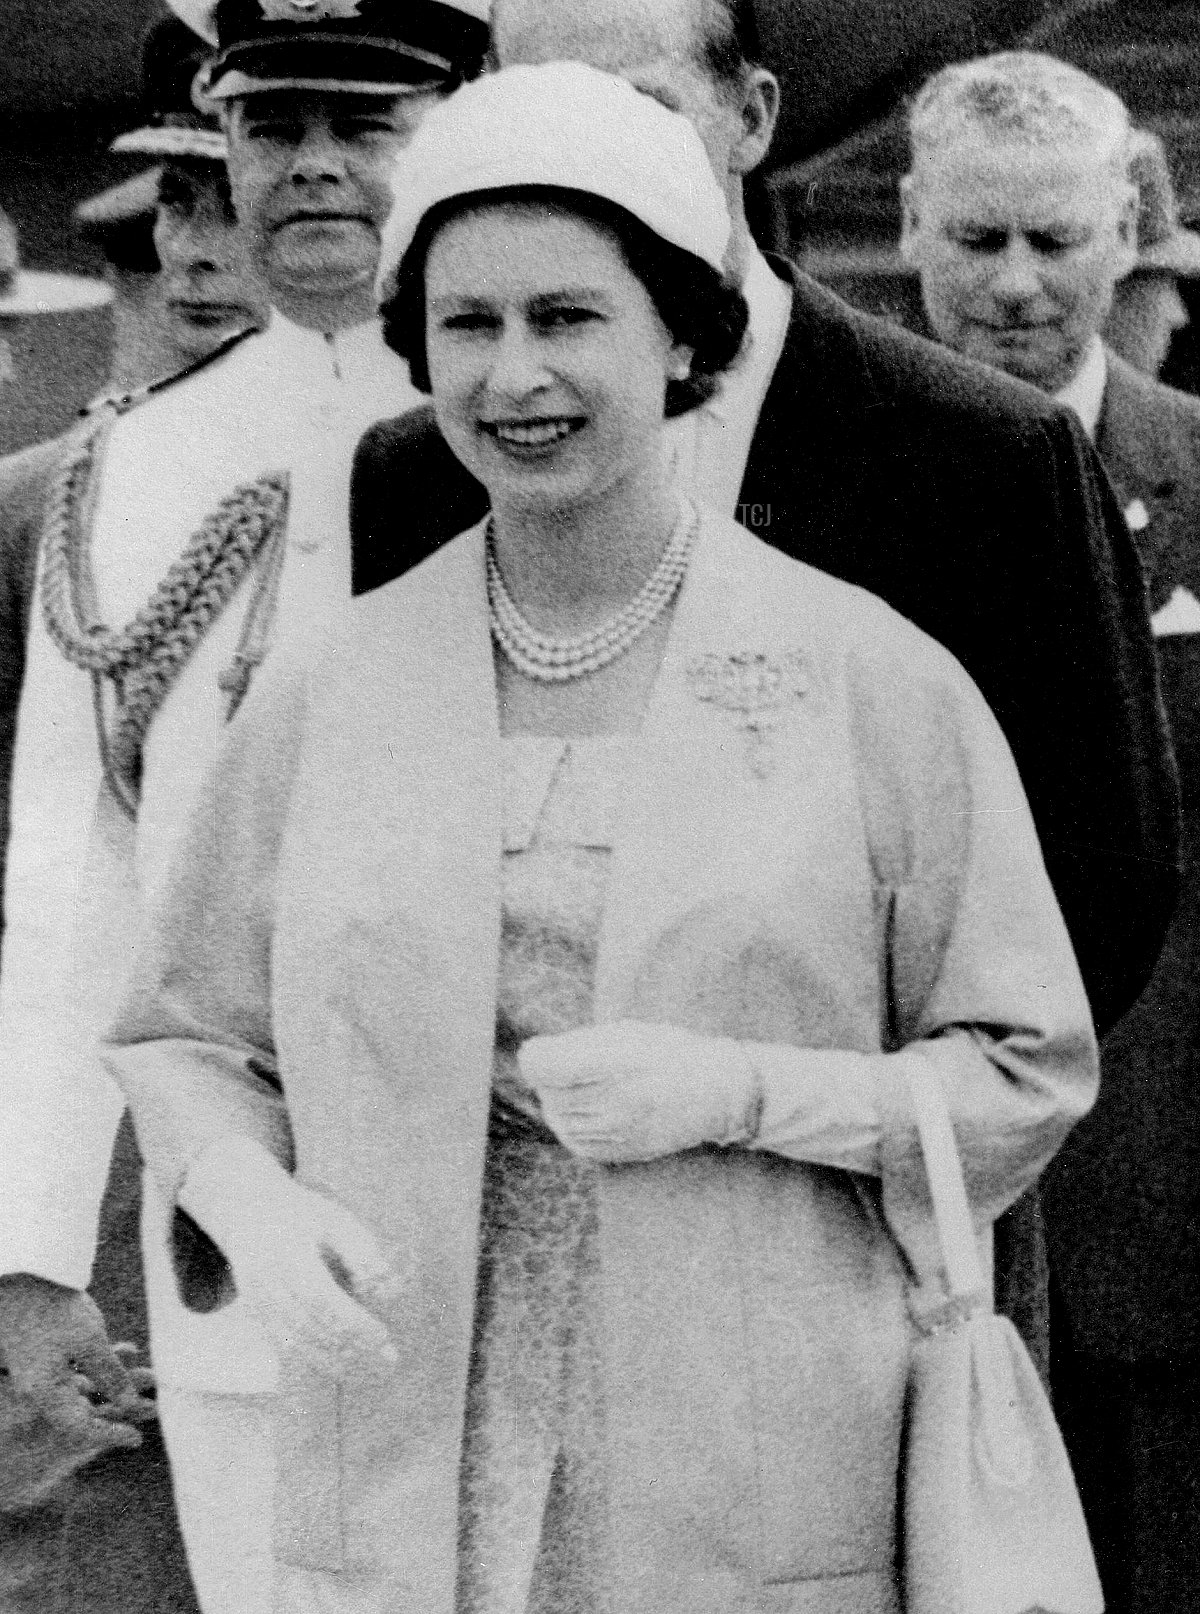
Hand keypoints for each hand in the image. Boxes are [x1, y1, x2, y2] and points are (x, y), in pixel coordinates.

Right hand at [0, 1274, 155, 1506]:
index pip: (79, 1428)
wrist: (25, 1275)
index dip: (109, 1434)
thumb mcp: (90, 1343)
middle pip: (83, 1409)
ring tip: (150, 1376)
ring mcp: (41, 1371)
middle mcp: (40, 1388)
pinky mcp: (45, 1353)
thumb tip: (129, 1404)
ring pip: (85, 1386)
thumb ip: (111, 1376)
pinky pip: (78, 1367)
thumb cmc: (54, 1309)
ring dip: (117, 1383)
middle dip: (121, 1408)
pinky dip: (103, 1364)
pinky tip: (128, 1350)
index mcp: (44, 1394)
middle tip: (154, 1406)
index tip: (137, 1439)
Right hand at [182, 1138, 401, 1378]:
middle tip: (387, 1357)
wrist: (248, 1211)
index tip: (382, 1334)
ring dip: (334, 1361)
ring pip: (295, 1343)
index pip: (320, 1299)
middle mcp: (265, 1281)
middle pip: (309, 1326)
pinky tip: (342, 1368)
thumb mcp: (335, 1218)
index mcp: (285, 1253)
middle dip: (350, 1345)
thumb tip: (384, 1285)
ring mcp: (255, 1301)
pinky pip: (284, 1346)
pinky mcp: (254, 1314)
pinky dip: (313, 1360)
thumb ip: (360, 1249)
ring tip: (371, 1367)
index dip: (351, 1321)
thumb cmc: (302, 1214)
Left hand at [519, 1021, 760, 1163]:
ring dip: (562, 1099)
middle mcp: (612, 1102)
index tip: (548, 1048)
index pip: (540, 1065)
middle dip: (553, 1076)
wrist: (713, 1094)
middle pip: (545, 1091)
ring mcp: (613, 1134)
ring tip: (595, 1086)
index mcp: (613, 1063)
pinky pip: (572, 1139)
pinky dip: (574, 1122)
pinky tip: (597, 1108)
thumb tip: (532, 1058)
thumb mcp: (625, 1032)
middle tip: (583, 1066)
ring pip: (556, 1117)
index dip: (538, 1053)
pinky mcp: (615, 1155)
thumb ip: (577, 1045)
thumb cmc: (668, 1053)